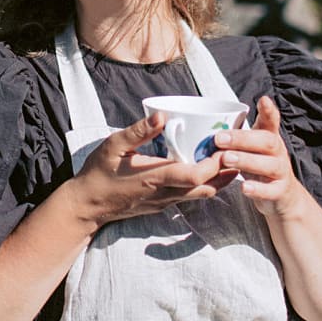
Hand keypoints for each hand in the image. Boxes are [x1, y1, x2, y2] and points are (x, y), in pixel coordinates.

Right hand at [68, 112, 230, 227]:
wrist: (87, 205)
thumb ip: (138, 131)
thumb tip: (162, 115)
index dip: (215, 164)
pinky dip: (205, 184)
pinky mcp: (163, 205)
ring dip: (218, 179)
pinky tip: (206, 169)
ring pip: (202, 195)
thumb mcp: (113, 145)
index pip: (195, 176)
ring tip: (227, 158)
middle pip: (207, 188)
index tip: (224, 145)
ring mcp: (165, 202)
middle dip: (225, 171)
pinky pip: (191, 196)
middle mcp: (165, 193)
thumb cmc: (98, 172)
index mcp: (155, 177)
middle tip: (234, 149)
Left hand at [213, 96, 303, 216]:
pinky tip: (243, 187)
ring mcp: (281, 171)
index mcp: (270, 137)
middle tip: (219, 138)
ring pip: (269, 165)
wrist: (282, 193)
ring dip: (246, 161)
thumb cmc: (260, 164)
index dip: (268, 111)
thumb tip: (207, 126)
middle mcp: (278, 152)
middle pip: (267, 141)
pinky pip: (270, 190)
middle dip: (242, 139)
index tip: (263, 100)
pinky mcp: (280, 191)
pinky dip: (257, 189)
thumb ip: (236, 136)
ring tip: (226, 159)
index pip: (272, 121)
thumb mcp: (252, 146)